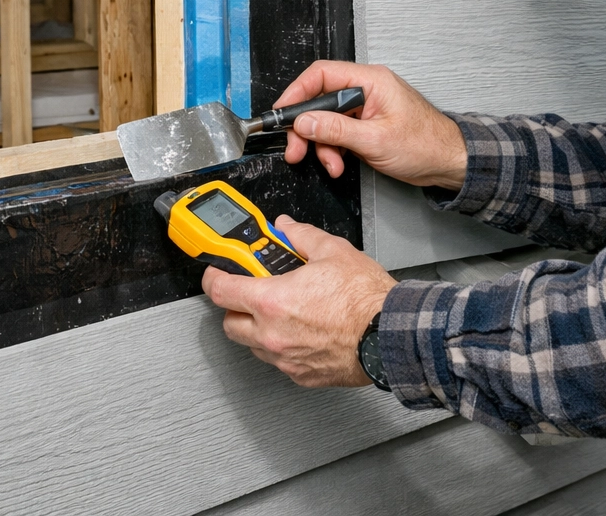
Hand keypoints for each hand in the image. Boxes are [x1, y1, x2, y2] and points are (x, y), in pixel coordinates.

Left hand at [203, 216, 396, 386]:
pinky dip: (283, 347)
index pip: (220, 291)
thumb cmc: (366, 300)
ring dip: (258, 329)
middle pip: (229, 324)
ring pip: (253, 346)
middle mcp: (272, 334)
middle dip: (235, 307)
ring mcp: (285, 359)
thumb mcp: (333, 251)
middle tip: (251, 292)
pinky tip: (302, 332)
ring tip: (282, 312)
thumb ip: (301, 236)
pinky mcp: (302, 376)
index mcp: (271, 301)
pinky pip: (279, 362)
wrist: (391, 334)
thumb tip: (286, 228)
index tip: (217, 272)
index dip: (213, 278)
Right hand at [275, 60, 467, 190]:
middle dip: (306, 127)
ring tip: (331, 165)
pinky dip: (334, 150)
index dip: (296, 92)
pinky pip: (338, 132)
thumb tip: (305, 121)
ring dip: (322, 145)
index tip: (282, 113)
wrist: (449, 162)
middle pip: (320, 100)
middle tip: (296, 149)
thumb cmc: (426, 145)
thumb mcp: (375, 140)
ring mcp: (366, 107)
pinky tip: (339, 164)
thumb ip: (336, 130)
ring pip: (326, 120)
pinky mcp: (366, 124)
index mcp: (371, 81)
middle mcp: (366, 89)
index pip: (322, 74)